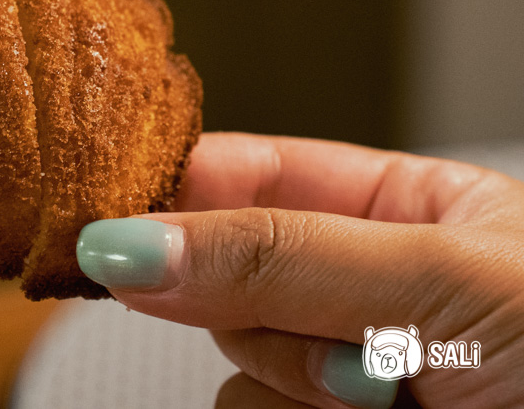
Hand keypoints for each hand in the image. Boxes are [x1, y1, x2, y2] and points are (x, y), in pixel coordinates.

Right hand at [77, 132, 523, 407]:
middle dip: (264, 304)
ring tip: (395, 399)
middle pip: (228, 271)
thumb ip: (282, 257)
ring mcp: (342, 373)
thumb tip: (132, 242)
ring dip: (294, 382)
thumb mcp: (448, 282)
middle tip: (343, 335)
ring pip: (233, 362)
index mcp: (406, 208)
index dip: (178, 182)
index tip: (107, 204)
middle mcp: (363, 287)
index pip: (253, 171)